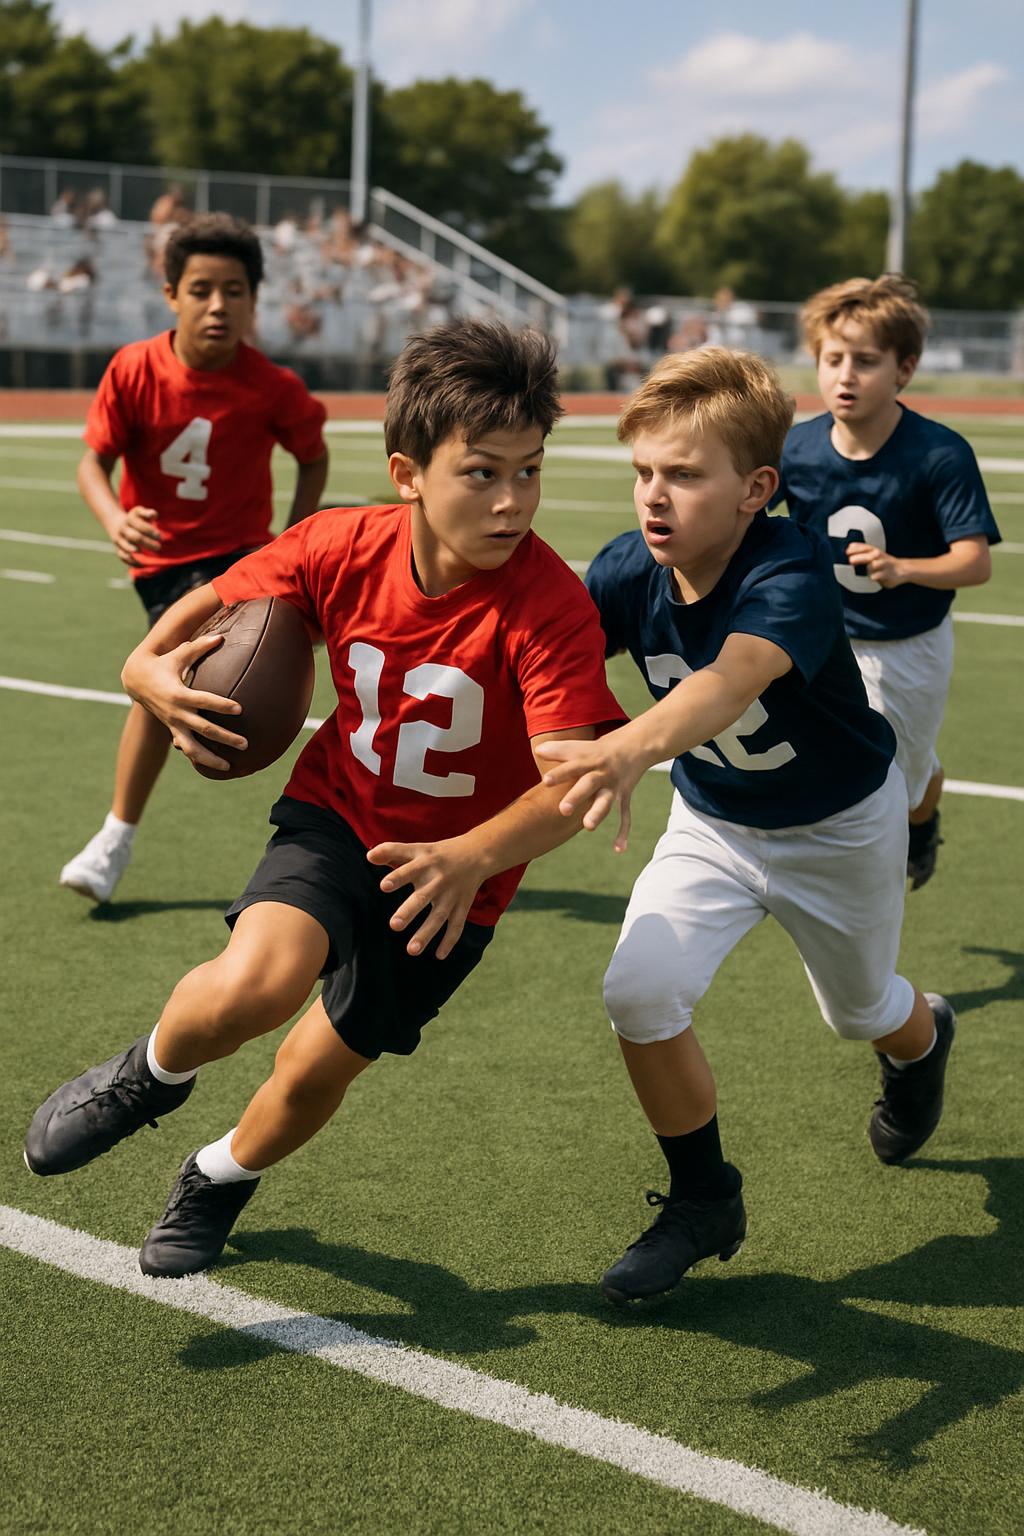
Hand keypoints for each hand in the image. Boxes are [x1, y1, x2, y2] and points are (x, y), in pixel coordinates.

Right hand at [112, 506, 161, 566]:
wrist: (117, 524)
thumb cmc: (135, 519)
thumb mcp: (140, 512)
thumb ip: (147, 513)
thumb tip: (153, 514)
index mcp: (129, 520)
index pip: (140, 525)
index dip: (150, 531)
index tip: (159, 536)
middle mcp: (123, 530)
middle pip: (134, 537)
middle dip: (147, 543)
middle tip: (158, 547)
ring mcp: (119, 540)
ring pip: (126, 547)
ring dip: (137, 551)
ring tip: (147, 555)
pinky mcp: (118, 549)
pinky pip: (122, 557)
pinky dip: (131, 562)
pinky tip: (142, 565)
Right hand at [123, 634, 246, 771]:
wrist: (136, 680)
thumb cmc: (163, 664)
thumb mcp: (178, 655)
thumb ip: (199, 647)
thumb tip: (221, 637)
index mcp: (179, 694)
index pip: (204, 701)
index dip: (221, 706)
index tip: (239, 709)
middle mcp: (177, 713)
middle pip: (204, 729)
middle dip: (225, 738)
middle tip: (245, 744)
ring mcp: (174, 724)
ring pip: (192, 748)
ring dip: (210, 758)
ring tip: (229, 767)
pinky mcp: (173, 730)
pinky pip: (186, 748)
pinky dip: (199, 758)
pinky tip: (214, 766)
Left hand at [366, 837, 487, 958]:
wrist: (477, 853)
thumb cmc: (438, 854)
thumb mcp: (417, 848)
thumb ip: (392, 851)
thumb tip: (368, 856)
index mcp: (425, 863)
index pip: (409, 870)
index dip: (397, 878)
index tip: (384, 886)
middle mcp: (438, 880)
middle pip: (423, 897)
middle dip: (409, 912)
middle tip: (394, 925)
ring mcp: (451, 896)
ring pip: (438, 917)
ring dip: (426, 934)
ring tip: (411, 951)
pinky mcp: (462, 906)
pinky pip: (457, 926)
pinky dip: (450, 941)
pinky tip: (439, 956)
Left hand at [534, 733, 643, 851]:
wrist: (635, 746)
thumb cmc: (598, 749)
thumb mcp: (581, 747)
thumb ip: (559, 750)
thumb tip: (538, 751)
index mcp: (588, 761)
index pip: (572, 767)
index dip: (559, 774)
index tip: (545, 781)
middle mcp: (601, 774)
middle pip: (589, 784)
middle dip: (577, 796)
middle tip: (563, 810)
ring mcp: (614, 786)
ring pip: (606, 801)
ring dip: (598, 813)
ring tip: (587, 827)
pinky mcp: (624, 796)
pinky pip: (625, 815)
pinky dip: (623, 832)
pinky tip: (619, 849)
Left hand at [845, 542, 906, 587]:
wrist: (902, 569)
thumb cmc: (884, 563)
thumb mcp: (873, 555)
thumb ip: (861, 554)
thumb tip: (846, 554)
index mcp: (874, 550)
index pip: (864, 547)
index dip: (855, 549)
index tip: (847, 552)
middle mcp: (879, 556)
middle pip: (868, 555)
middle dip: (859, 557)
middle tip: (851, 560)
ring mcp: (884, 565)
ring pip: (873, 565)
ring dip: (867, 568)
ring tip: (865, 569)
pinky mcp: (887, 574)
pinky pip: (878, 576)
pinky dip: (874, 577)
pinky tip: (873, 577)